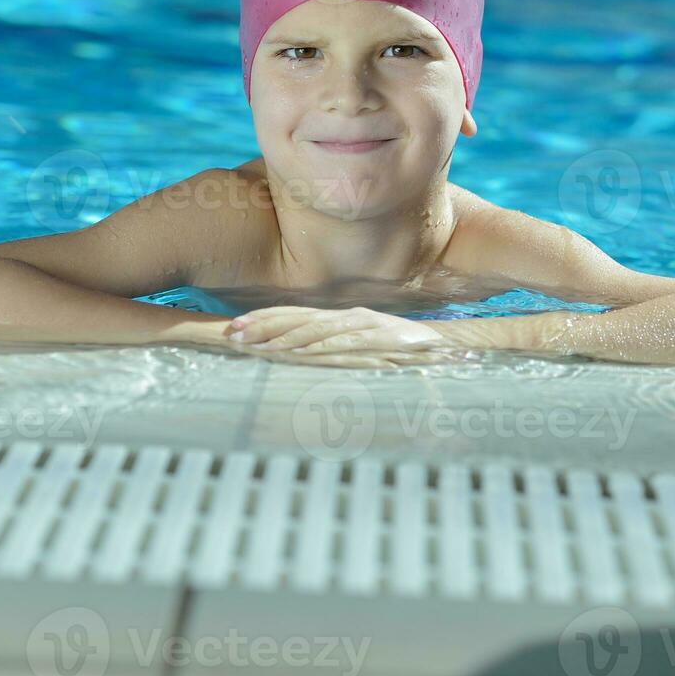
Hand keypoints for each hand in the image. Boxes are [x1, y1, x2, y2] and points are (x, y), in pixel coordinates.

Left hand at [223, 306, 454, 364]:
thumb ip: (335, 351)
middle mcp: (346, 317)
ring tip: (254, 345)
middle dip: (260, 325)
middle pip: (295, 318)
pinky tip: (298, 351)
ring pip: (313, 329)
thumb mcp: (362, 348)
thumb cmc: (402, 350)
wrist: (444, 344)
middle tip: (231, 334)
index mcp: (338, 319)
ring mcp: (361, 325)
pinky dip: (319, 346)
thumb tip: (299, 360)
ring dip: (282, 337)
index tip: (233, 327)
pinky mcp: (377, 336)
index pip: (292, 316)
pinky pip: (342, 341)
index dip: (262, 320)